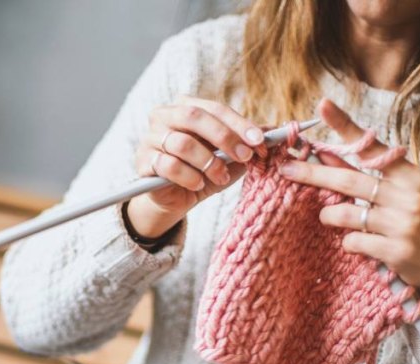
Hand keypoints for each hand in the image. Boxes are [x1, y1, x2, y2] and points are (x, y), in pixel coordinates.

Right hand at [128, 97, 263, 237]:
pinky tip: (198, 184)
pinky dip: (189, 176)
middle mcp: (164, 116)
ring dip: (208, 162)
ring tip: (221, 177)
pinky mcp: (143, 162)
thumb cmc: (202, 172)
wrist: (175, 200)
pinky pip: (168, 165)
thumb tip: (276, 130)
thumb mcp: (229, 157)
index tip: (260, 141)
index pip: (214, 108)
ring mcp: (150, 138)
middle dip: (224, 137)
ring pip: (182, 143)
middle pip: (193, 116)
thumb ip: (247, 142)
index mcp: (185, 107)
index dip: (238, 124)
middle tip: (246, 156)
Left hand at [278, 99, 419, 306]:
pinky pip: (354, 241)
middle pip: (349, 179)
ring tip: (327, 216)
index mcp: (411, 174)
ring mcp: (405, 222)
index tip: (322, 105)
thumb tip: (326, 157)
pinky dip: (348, 243)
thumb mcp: (402, 195)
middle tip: (286, 169)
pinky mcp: (399, 250)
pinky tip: (357, 245)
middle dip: (313, 174)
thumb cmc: (418, 226)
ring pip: (346, 213)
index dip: (345, 125)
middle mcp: (410, 194)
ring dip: (329, 215)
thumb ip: (368, 177)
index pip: (372, 146)